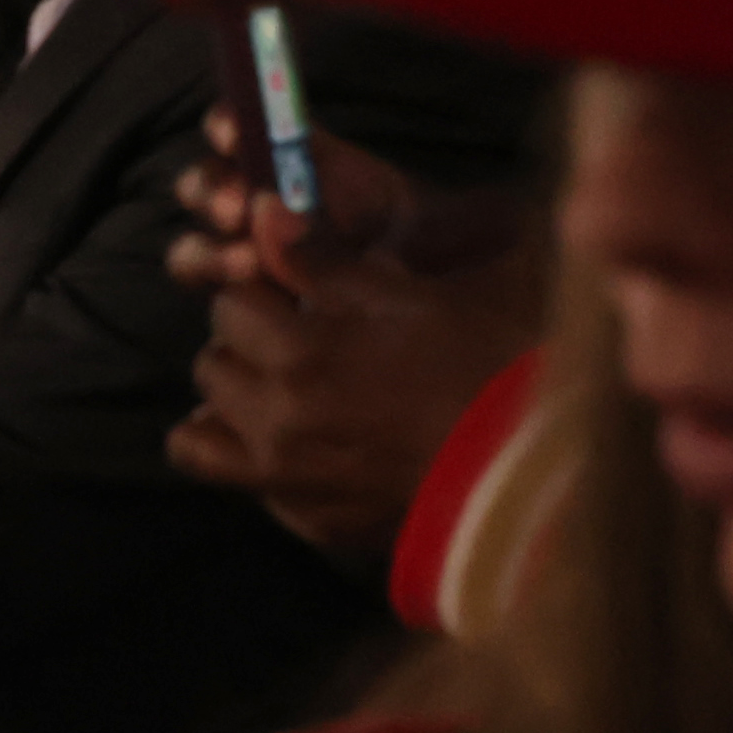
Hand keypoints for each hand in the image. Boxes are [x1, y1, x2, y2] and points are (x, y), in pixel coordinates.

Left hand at [161, 144, 546, 564]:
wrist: (530, 472)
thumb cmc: (484, 367)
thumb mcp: (409, 296)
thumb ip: (324, 259)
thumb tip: (263, 209)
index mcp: (301, 355)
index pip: (229, 304)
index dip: (260, 293)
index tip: (293, 299)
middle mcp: (278, 421)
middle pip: (211, 365)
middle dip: (242, 346)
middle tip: (292, 344)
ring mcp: (287, 481)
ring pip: (202, 432)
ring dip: (232, 404)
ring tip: (281, 394)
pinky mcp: (309, 523)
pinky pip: (242, 485)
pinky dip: (251, 461)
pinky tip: (295, 446)